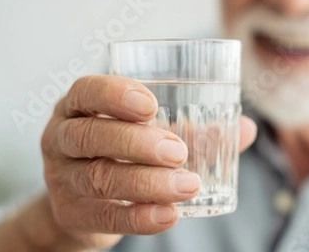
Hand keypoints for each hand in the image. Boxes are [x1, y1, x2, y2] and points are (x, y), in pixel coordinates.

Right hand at [39, 75, 256, 249]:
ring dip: (147, 183)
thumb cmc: (125, 152)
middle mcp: (62, 138)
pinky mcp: (73, 213)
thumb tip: (246, 129)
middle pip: (89, 136)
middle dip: (136, 143)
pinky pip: (105, 216)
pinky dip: (140, 217)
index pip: (86, 91)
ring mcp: (63, 178)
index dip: (114, 95)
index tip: (150, 105)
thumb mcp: (149, 132)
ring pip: (99, 178)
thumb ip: (194, 129)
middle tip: (178, 151)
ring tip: (188, 185)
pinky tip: (170, 214)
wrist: (86, 200)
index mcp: (80, 107)